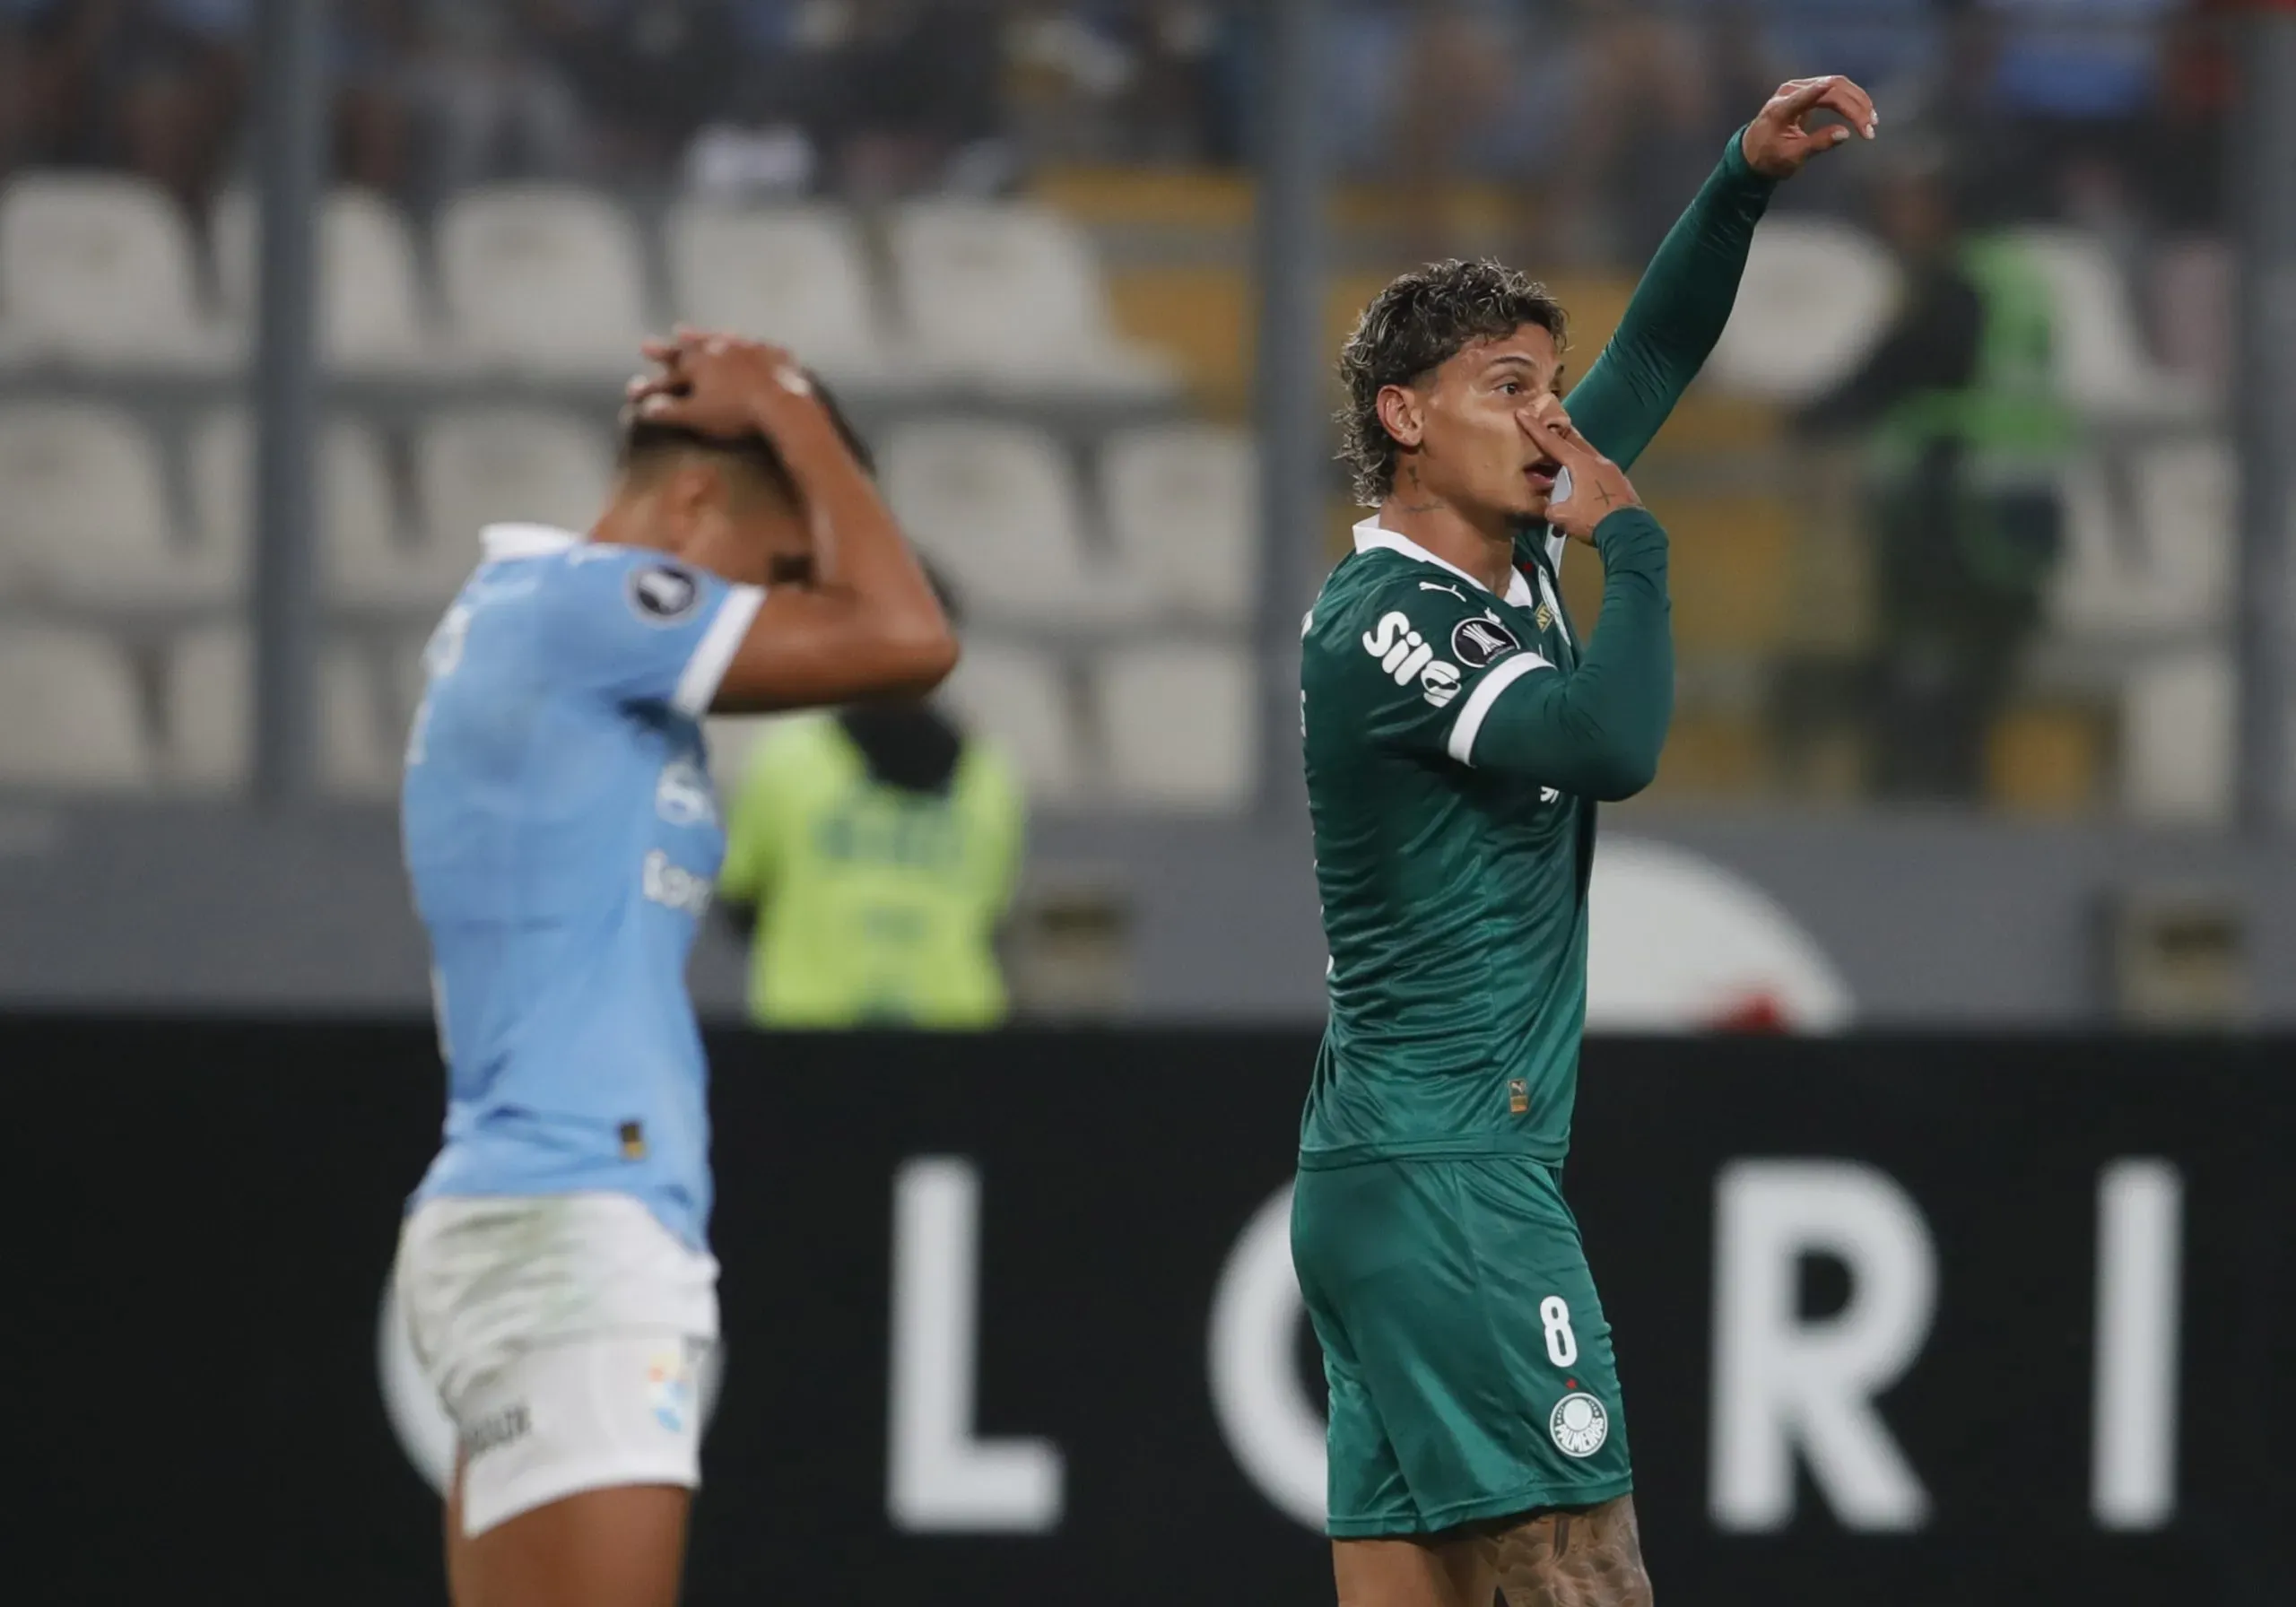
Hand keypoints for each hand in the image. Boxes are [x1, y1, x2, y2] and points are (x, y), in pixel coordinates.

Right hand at [625, 326, 829, 449]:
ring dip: (714, 336)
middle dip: (680, 340)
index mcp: (700, 360)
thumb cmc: (734, 413)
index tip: (642, 353)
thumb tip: (644, 409)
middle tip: (670, 333)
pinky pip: (763, 347)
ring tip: (705, 334)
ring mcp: (751, 347)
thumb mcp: (696, 416)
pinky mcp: (777, 355)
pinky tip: (757, 346)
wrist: (782, 404)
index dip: (658, 358)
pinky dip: (754, 347)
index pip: (672, 359)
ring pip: (727, 339)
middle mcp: (722, 346)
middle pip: (696, 342)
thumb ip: (668, 411)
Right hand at [1527, 396, 1636, 545]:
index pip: (1552, 443)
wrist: (1630, 533)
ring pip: (1588, 459)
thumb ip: (1552, 509)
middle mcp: (1598, 462)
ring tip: (1564, 467)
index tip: (1523, 413)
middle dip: (1560, 436)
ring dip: (1574, 461)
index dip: (1535, 429)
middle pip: (1575, 443)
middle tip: (1549, 428)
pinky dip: (1586, 479)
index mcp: (1581, 464)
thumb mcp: (1564, 516)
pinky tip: (1582, 495)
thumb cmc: (1594, 520)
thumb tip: (1551, 509)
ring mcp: (1612, 471)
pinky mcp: (1621, 484)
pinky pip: (1598, 475)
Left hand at [1741, 75, 1876, 178]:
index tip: (1842, 94)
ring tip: (1871, 121)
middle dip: (1854, 106)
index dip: (1826, 93)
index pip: (1805, 96)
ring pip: (1837, 85)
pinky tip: (1863, 112)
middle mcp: (1791, 91)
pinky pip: (1835, 90)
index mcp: (1780, 108)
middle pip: (1830, 88)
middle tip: (1870, 126)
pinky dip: (1851, 100)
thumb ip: (1816, 144)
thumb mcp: (1791, 157)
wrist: (1753, 153)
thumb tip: (1845, 133)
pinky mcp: (1808, 91)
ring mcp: (1800, 88)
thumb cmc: (1769, 158)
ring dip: (1857, 101)